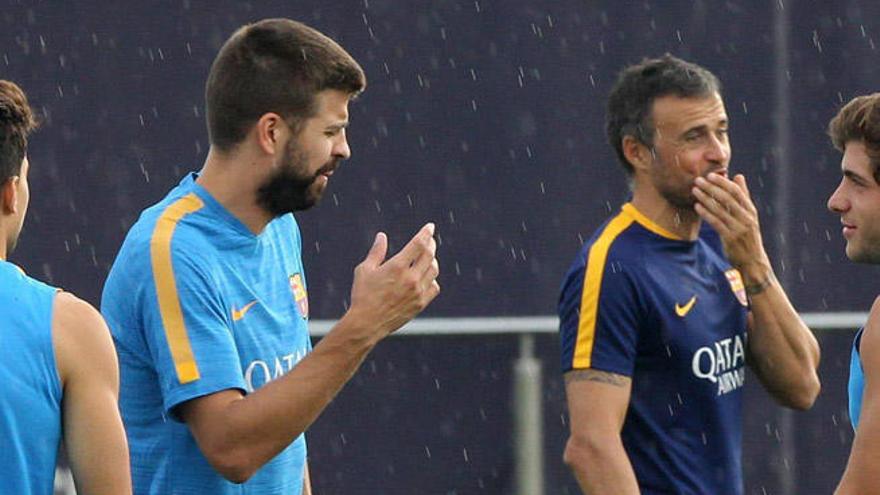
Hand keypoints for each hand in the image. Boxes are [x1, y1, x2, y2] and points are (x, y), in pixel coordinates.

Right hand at [347, 223, 439, 338]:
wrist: (367, 323)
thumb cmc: (362, 295)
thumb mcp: (365, 270)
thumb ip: (376, 252)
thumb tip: (382, 236)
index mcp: (397, 266)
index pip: (418, 244)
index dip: (426, 233)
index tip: (430, 227)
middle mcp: (410, 278)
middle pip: (429, 255)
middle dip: (431, 244)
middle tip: (430, 240)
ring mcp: (417, 292)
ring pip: (434, 270)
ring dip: (432, 260)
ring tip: (428, 257)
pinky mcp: (420, 304)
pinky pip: (434, 287)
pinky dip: (433, 279)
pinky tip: (426, 277)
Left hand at [692, 173, 770, 277]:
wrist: (753, 261)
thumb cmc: (748, 235)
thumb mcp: (749, 215)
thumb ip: (743, 196)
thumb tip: (738, 176)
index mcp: (751, 210)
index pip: (737, 192)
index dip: (723, 182)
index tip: (710, 175)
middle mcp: (746, 218)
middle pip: (727, 198)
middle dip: (711, 188)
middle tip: (698, 180)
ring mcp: (739, 228)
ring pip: (720, 210)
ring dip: (705, 198)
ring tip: (694, 190)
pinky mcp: (730, 238)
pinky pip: (716, 223)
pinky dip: (706, 213)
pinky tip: (697, 206)